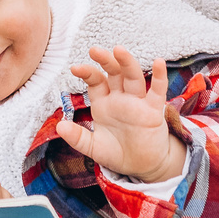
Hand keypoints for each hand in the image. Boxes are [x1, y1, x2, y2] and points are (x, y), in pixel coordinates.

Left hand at [54, 47, 186, 184]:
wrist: (141, 167)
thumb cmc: (117, 153)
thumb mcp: (93, 147)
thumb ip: (77, 137)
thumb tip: (59, 126)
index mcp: (104, 103)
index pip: (95, 82)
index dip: (87, 73)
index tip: (75, 68)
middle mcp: (120, 98)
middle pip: (113, 73)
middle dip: (105, 61)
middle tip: (94, 50)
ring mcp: (137, 103)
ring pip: (133, 78)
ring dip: (127, 63)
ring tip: (119, 50)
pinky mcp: (153, 111)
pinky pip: (157, 91)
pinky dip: (159, 77)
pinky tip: (158, 62)